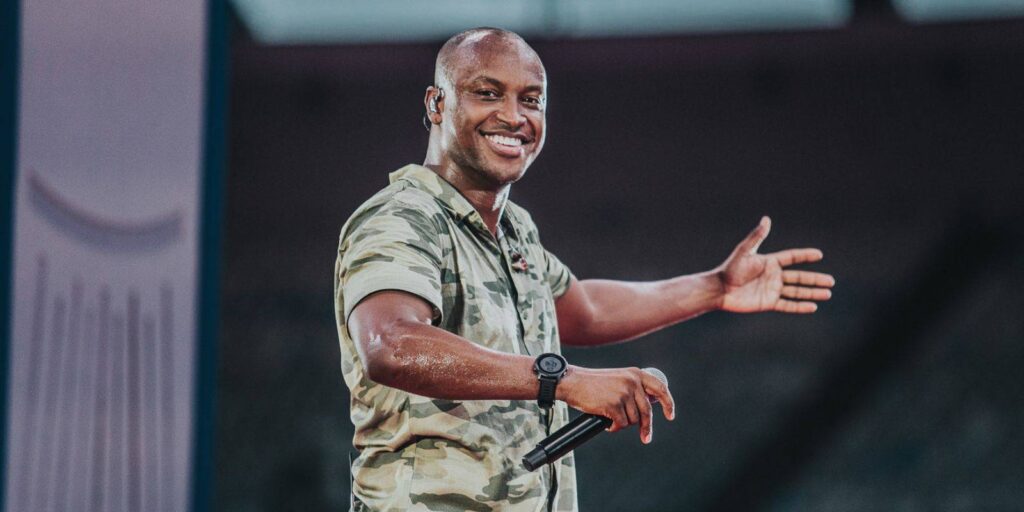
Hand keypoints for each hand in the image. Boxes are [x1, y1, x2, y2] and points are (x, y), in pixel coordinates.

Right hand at [557, 366, 674, 443]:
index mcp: (635, 373)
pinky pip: (621, 424)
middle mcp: (632, 382)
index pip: (660, 388)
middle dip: (646, 426)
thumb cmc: (592, 383)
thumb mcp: (618, 378)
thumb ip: (633, 388)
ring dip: (622, 423)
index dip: (668, 403)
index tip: (670, 416)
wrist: (572, 382)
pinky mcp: (614, 405)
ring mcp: (623, 393)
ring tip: (611, 419)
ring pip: (633, 419)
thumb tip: (648, 407)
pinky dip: (614, 427)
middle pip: (647, 410)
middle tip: (646, 437)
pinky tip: (606, 422)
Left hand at [717, 216, 834, 313]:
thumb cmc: (730, 269)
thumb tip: (767, 219)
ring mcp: (772, 290)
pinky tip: (813, 307)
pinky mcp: (768, 303)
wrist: (719, 290)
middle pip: (799, 277)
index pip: (792, 258)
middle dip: (815, 279)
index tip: (819, 255)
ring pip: (797, 292)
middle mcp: (773, 276)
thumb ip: (757, 236)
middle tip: (831, 281)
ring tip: (828, 294)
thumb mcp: (745, 252)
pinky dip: (800, 306)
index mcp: (769, 262)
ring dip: (812, 293)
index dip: (805, 256)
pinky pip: (787, 305)